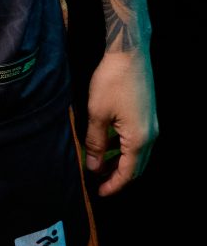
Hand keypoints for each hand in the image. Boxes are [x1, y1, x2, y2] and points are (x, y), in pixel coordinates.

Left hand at [83, 49, 158, 196]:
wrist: (129, 52)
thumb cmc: (112, 81)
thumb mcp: (97, 114)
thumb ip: (95, 143)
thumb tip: (94, 167)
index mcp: (139, 139)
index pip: (128, 173)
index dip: (113, 185)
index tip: (99, 192)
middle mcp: (151, 135)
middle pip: (136, 166)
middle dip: (118, 176)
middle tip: (98, 179)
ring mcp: (152, 124)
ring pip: (138, 153)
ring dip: (120, 160)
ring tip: (100, 161)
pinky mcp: (148, 113)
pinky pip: (138, 139)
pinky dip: (124, 146)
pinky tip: (108, 141)